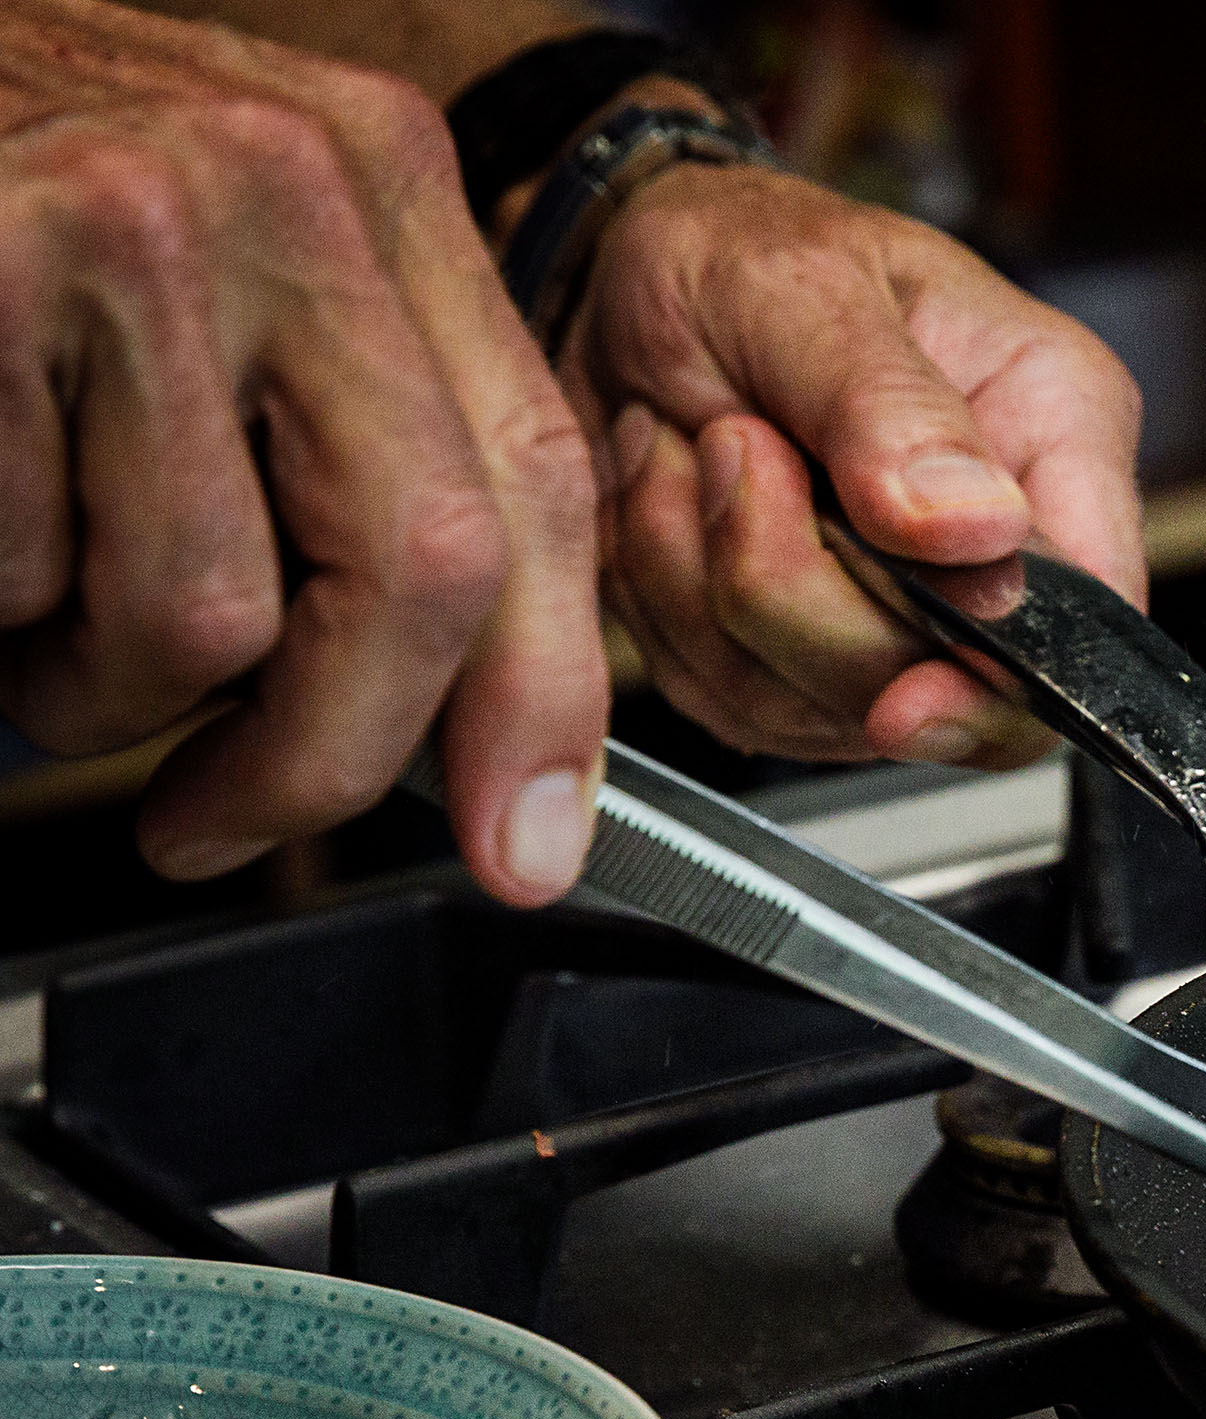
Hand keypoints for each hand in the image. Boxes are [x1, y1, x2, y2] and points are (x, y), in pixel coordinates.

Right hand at [0, 0, 604, 900]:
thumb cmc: (6, 208)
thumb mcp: (225, 279)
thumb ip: (353, 441)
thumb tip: (461, 713)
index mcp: (385, 182)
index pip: (538, 486)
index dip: (545, 699)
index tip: (527, 844)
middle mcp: (296, 186)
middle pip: (424, 573)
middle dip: (322, 756)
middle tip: (212, 823)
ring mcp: (147, 223)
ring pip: (206, 615)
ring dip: (98, 684)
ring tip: (27, 600)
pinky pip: (36, 574)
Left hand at [566, 157, 1143, 766]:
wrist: (612, 277)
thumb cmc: (729, 246)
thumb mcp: (800, 282)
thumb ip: (888, 404)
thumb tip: (978, 528)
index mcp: (1053, 433)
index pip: (1087, 620)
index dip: (999, 685)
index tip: (903, 698)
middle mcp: (1000, 546)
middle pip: (936, 683)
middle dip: (792, 588)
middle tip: (730, 443)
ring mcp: (904, 621)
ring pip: (819, 706)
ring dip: (706, 590)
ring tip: (691, 454)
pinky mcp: (807, 663)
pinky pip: (739, 702)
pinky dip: (669, 610)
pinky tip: (674, 507)